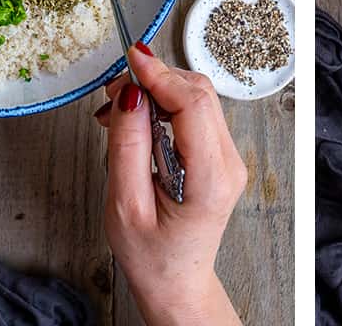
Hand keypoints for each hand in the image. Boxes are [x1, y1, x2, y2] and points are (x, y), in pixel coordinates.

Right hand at [96, 44, 246, 325]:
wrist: (176, 282)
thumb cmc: (151, 255)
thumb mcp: (124, 205)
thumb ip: (127, 146)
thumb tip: (130, 94)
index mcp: (210, 179)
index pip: (193, 105)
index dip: (161, 75)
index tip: (131, 59)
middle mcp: (228, 163)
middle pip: (199, 93)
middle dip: (155, 81)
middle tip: (113, 94)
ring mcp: (228, 157)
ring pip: (198, 98)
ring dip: (157, 92)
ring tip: (117, 112)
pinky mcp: (218, 155)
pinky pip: (195, 113)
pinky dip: (164, 106)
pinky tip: (136, 121)